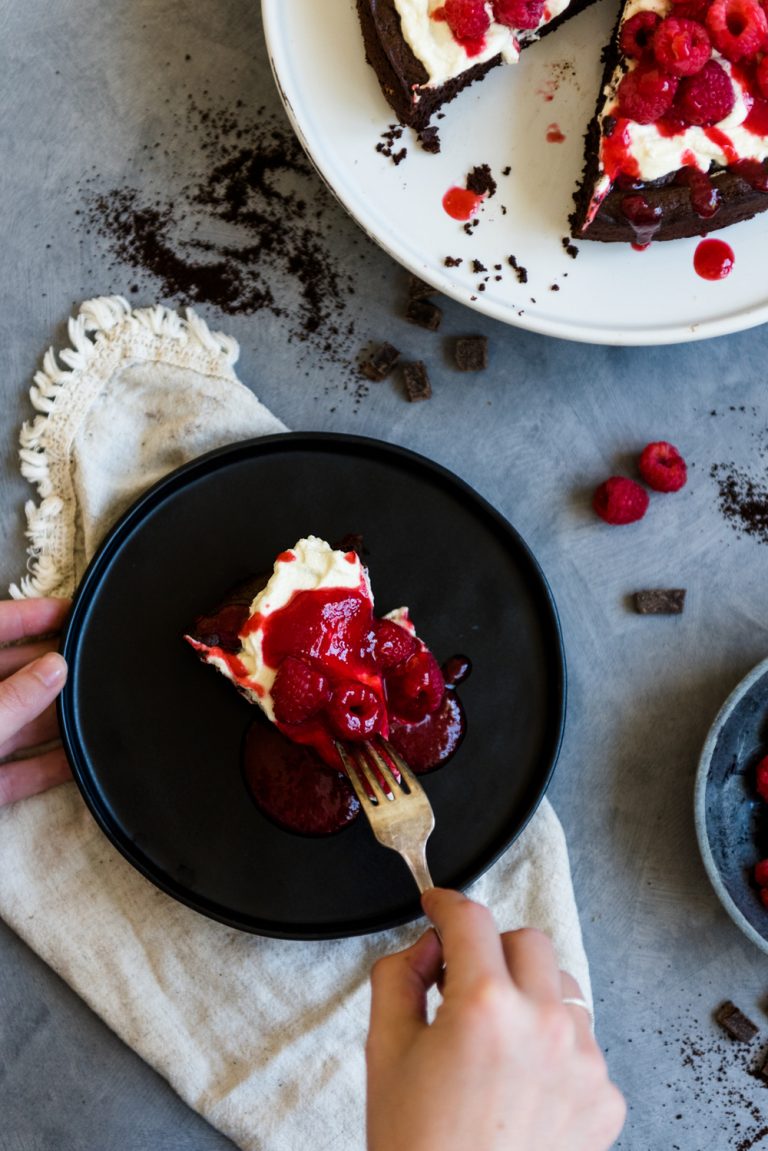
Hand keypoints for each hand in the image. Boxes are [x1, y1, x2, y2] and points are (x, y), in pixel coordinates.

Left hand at [0, 598, 70, 805]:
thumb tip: (53, 668)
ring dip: (49, 722)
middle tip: (88, 665)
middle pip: (4, 677)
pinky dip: (41, 769)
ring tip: (90, 713)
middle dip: (46, 672)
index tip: (68, 612)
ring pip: (11, 726)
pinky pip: (11, 775)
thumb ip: (12, 698)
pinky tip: (73, 763)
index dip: (28, 617)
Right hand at [366, 888, 624, 1150]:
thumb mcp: (384, 1052)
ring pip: (561, 988)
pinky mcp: (605, 1098)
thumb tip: (426, 946)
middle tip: (463, 983)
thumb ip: (399, 977)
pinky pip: (582, 1043)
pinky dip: (553, 1048)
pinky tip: (520, 1084)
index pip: (470, 918)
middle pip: (527, 940)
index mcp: (485, 1007)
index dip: (446, 904)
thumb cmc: (420, 1148)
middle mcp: (543, 1025)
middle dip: (491, 951)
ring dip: (528, 996)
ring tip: (494, 1044)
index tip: (439, 906)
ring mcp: (583, 1063)